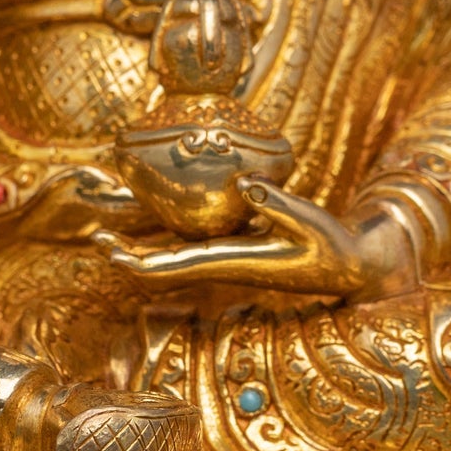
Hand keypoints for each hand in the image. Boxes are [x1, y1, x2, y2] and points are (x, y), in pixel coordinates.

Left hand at [97, 179, 420, 301]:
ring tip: (113, 232)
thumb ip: (279, 202)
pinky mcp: (241, 248)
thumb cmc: (333, 245)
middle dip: (129, 254)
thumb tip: (246, 183)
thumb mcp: (311, 220)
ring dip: (144, 247)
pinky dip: (170, 236)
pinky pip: (195, 243)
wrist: (352, 265)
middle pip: (165, 265)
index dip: (139, 262)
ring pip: (176, 255)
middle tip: (97, 237)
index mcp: (234, 262)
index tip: (110, 252)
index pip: (174, 266)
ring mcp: (231, 257)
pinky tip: (157, 221)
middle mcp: (225, 263)